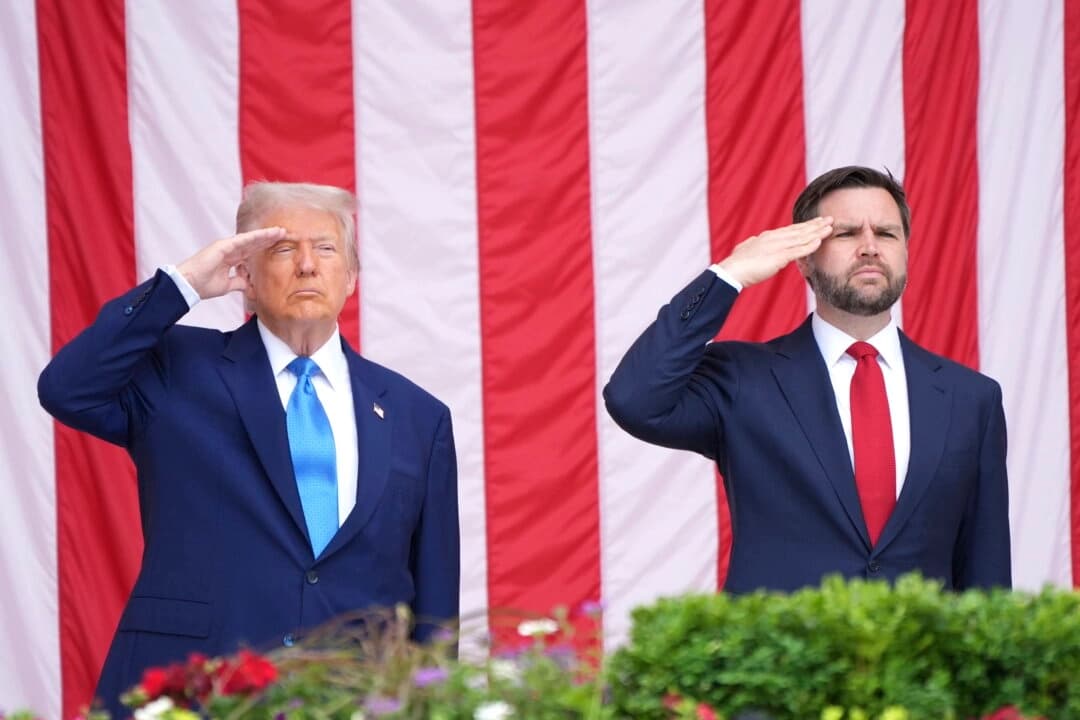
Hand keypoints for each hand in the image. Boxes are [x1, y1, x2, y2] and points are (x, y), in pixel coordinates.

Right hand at [175, 227, 285, 299]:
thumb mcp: (227, 286)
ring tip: (279, 231)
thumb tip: (249, 285)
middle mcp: (229, 250)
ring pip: (249, 239)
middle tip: (283, 233)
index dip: (264, 247)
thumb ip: (238, 282)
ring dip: (264, 235)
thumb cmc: (203, 285)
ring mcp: (225, 247)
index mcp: (231, 259)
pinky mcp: (221, 246)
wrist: (188, 286)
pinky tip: (264, 235)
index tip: (278, 244)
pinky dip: (253, 237)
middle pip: (253, 243)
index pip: (252, 251)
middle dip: (268, 238)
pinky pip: (240, 241)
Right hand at [717, 217, 832, 287]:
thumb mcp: (747, 250)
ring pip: (801, 237)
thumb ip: (754, 245)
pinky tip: (819, 241)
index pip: (791, 229)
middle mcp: (774, 238)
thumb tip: (755, 241)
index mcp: (768, 237)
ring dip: (817, 232)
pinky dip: (810, 245)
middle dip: (815, 225)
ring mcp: (777, 246)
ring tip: (830, 227)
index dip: (805, 225)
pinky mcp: (778, 256)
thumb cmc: (737, 264)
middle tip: (830, 219)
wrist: (731, 271)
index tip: (816, 222)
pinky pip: (798, 250)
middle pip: (799, 230)